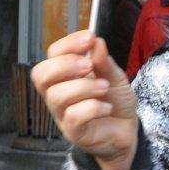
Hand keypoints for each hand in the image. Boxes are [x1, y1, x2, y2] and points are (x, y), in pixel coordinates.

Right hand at [31, 31, 138, 169]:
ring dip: (84, 87)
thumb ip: (104, 62)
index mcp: (65, 76)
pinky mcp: (73, 132)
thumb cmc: (116, 102)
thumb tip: (96, 42)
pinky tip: (107, 108)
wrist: (128, 131)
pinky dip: (93, 108)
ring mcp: (62, 114)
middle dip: (65, 65)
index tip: (90, 37)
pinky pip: (73, 116)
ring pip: (57, 95)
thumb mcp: (115, 77)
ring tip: (104, 88)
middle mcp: (58, 94)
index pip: (52, 55)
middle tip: (89, 66)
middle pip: (41, 75)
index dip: (68, 44)